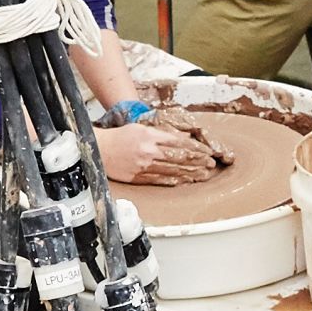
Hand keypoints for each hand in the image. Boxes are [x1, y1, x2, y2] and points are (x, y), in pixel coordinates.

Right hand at [97, 119, 218, 186]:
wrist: (100, 149)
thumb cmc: (121, 137)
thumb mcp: (141, 129)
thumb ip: (161, 134)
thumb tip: (181, 139)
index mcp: (151, 136)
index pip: (179, 142)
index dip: (196, 148)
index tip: (207, 151)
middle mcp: (149, 151)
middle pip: (179, 157)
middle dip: (198, 161)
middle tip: (211, 164)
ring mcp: (144, 166)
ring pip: (173, 170)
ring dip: (191, 173)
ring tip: (203, 174)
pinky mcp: (138, 177)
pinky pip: (160, 180)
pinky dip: (174, 181)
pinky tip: (185, 181)